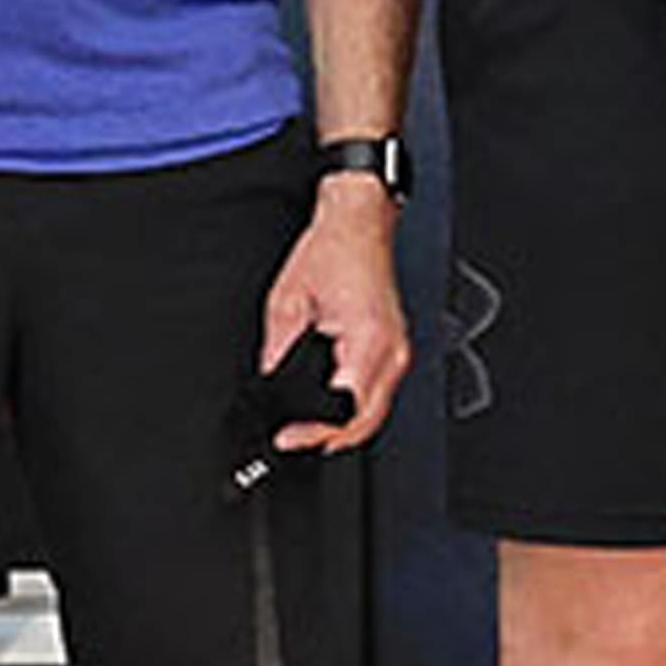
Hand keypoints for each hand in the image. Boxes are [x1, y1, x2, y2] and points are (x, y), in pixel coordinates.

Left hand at [257, 185, 408, 459]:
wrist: (359, 224)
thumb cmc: (331, 251)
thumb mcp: (287, 304)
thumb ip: (276, 353)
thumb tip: (266, 388)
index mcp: (368, 339)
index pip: (346, 409)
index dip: (314, 432)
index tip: (287, 440)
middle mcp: (392, 351)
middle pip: (366, 422)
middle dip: (328, 439)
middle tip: (293, 442)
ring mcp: (399, 352)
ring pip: (376, 415)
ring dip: (343, 428)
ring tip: (307, 430)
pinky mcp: (396, 349)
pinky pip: (379, 395)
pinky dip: (355, 410)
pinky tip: (331, 409)